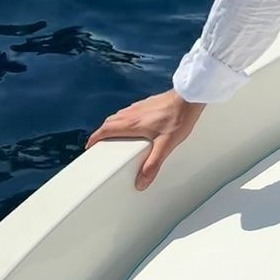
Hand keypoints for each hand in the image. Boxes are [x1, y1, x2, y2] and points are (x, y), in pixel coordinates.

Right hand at [85, 89, 205, 189]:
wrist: (190, 96)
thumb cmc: (179, 117)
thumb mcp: (166, 145)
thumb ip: (153, 164)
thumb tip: (141, 182)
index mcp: (132, 123)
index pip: (105, 129)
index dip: (95, 138)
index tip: (89, 146)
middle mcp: (133, 112)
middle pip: (110, 122)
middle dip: (102, 132)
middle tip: (99, 143)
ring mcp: (141, 106)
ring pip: (119, 115)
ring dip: (112, 125)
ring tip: (114, 136)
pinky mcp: (149, 102)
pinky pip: (130, 111)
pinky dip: (124, 119)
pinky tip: (134, 124)